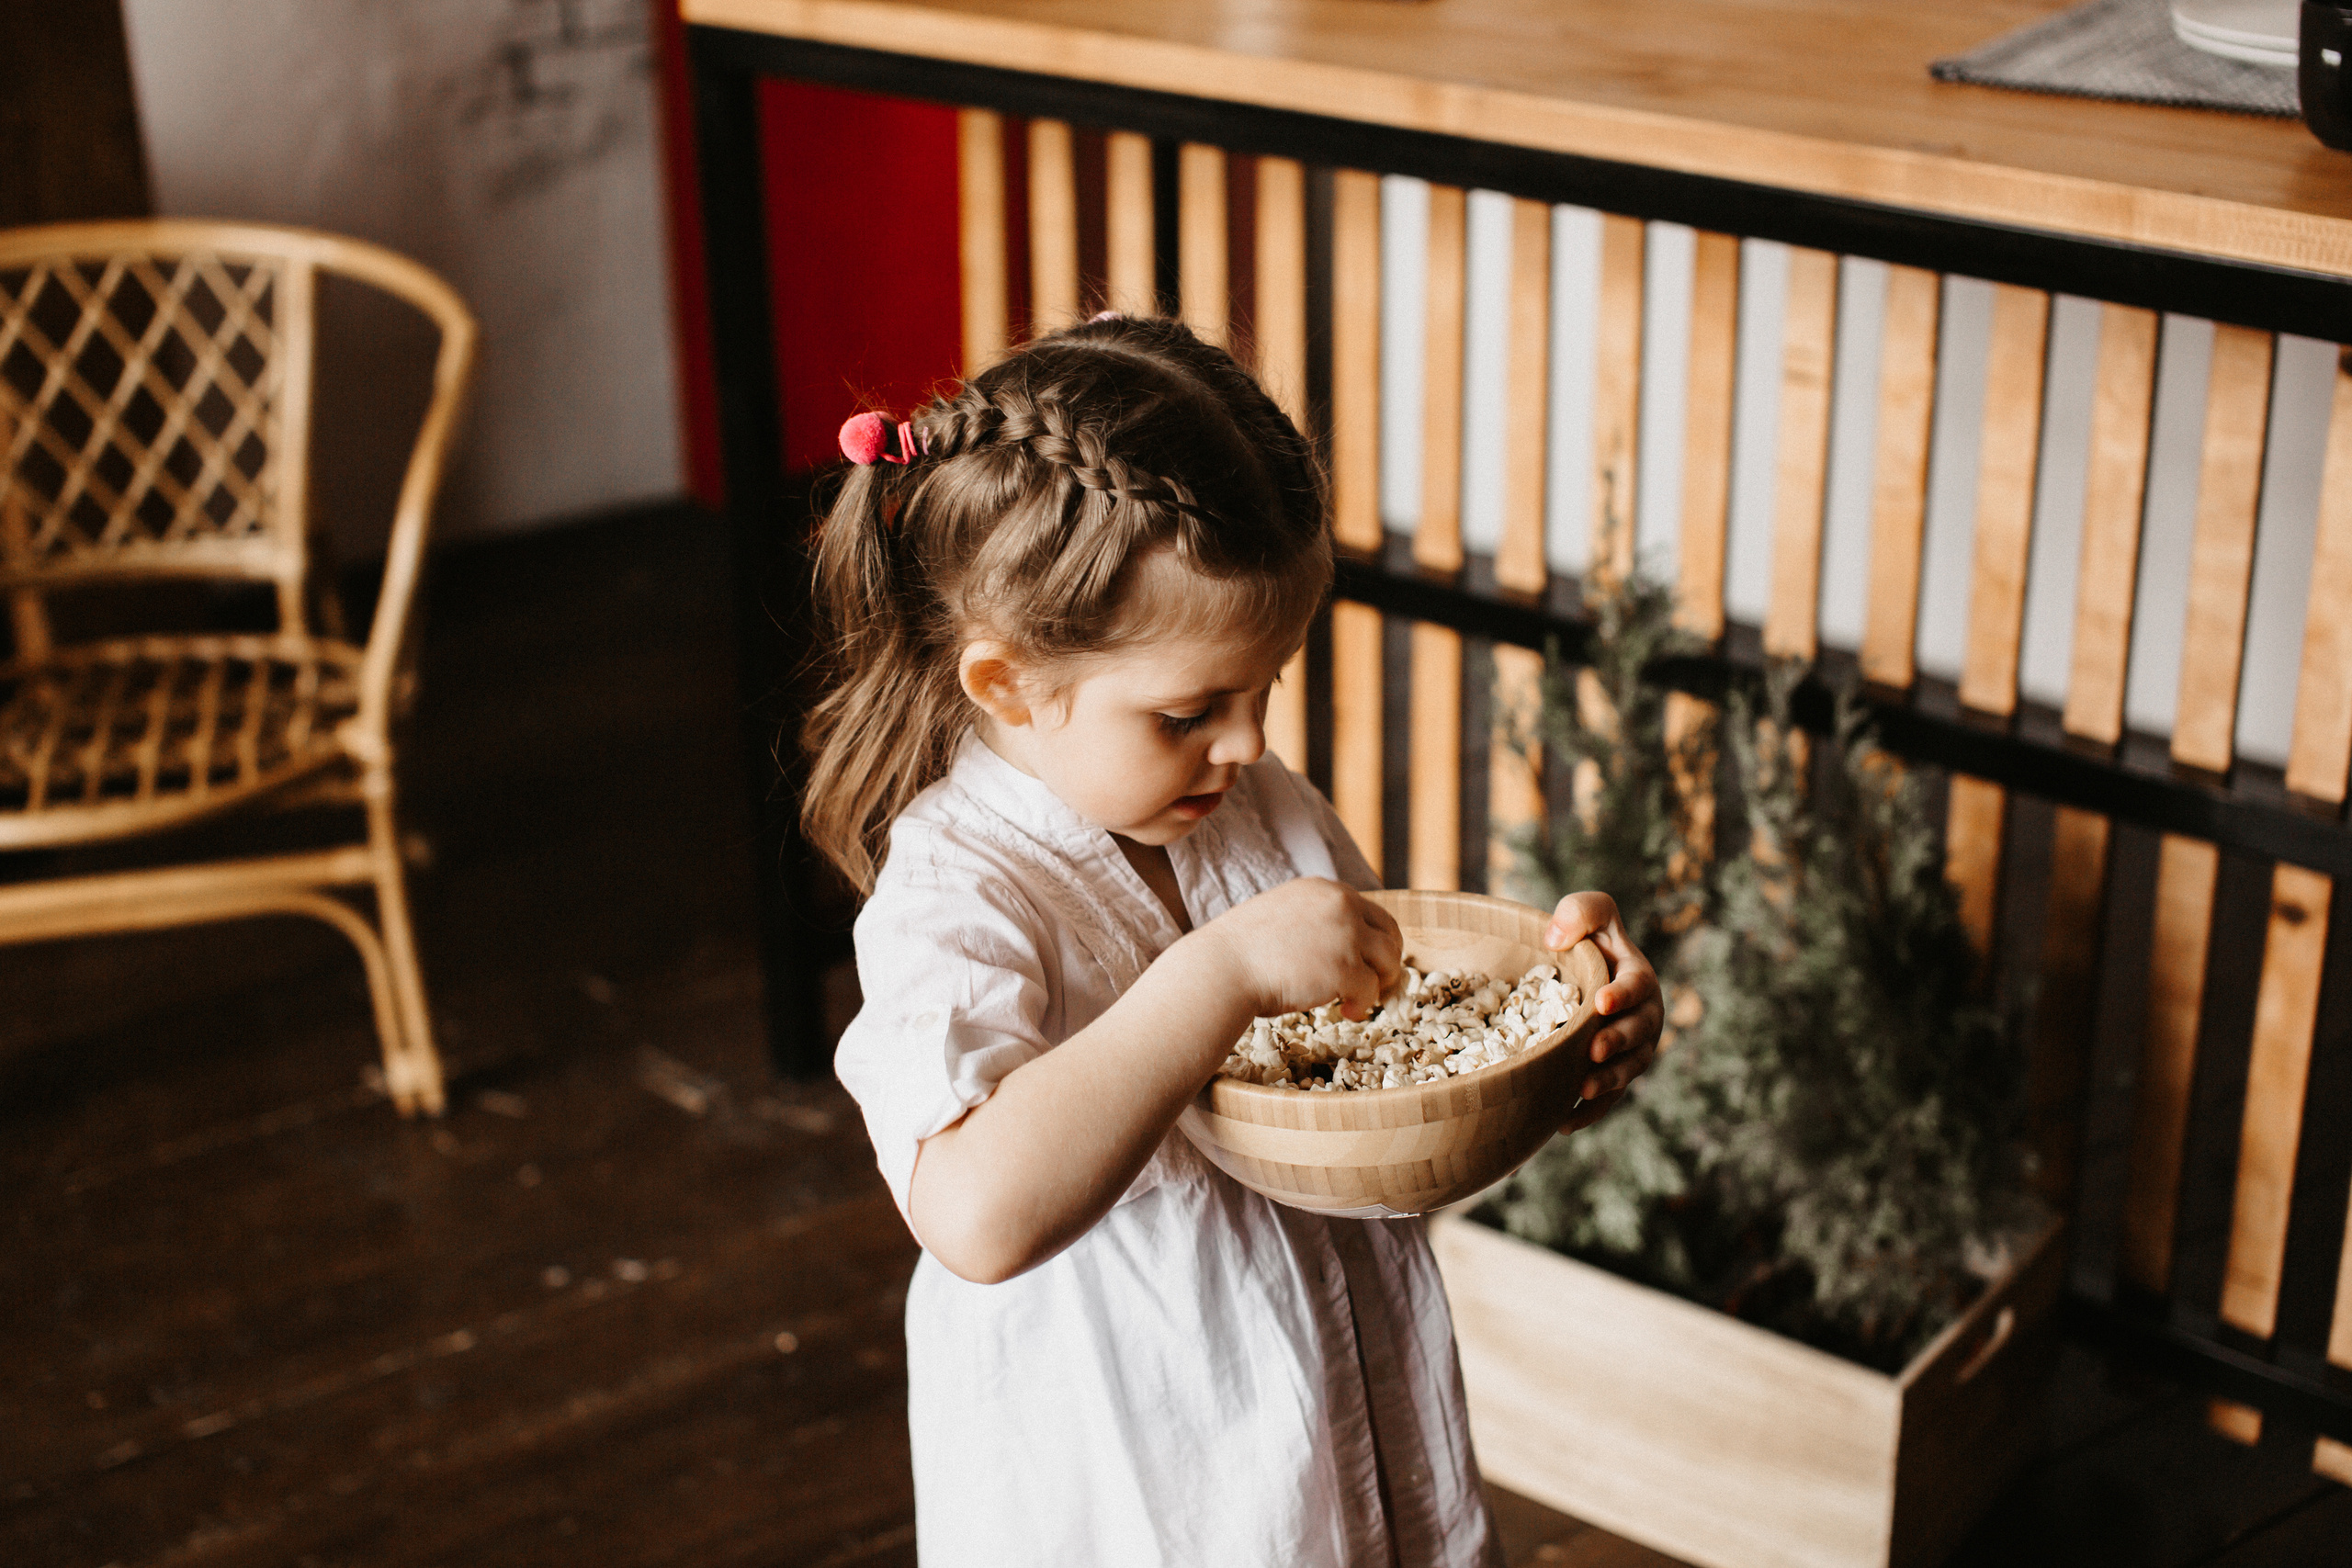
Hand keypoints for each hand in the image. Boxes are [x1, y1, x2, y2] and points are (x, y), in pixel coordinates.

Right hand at [1186, 878, 1403, 1023]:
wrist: (1221, 969)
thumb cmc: (1245, 950)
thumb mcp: (1286, 915)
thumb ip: (1318, 920)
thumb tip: (1348, 943)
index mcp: (1325, 889)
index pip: (1374, 913)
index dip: (1377, 943)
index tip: (1370, 964)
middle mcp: (1341, 904)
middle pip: (1390, 935)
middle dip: (1386, 963)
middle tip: (1374, 985)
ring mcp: (1345, 935)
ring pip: (1389, 962)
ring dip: (1378, 985)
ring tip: (1355, 999)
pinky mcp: (1345, 968)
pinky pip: (1372, 990)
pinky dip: (1363, 1005)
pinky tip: (1345, 1011)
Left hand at [1543, 892, 1661, 1128]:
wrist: (1576, 976)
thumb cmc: (1585, 940)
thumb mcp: (1588, 914)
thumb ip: (1581, 911)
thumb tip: (1556, 939)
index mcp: (1639, 979)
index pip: (1637, 987)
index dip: (1623, 995)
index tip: (1602, 1002)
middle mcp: (1643, 1018)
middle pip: (1637, 1035)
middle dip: (1618, 1043)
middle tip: (1594, 1050)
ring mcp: (1630, 1051)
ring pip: (1626, 1071)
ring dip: (1608, 1081)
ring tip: (1583, 1088)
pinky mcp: (1611, 1075)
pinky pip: (1606, 1099)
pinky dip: (1589, 1112)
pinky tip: (1563, 1124)